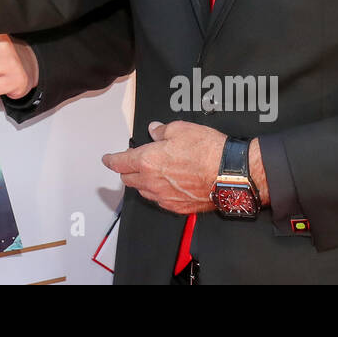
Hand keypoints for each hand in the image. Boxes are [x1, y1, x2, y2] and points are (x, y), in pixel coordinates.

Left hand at [102, 120, 228, 214]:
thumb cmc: (208, 151)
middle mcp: (152, 182)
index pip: (120, 163)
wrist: (230, 174)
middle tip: (130, 163)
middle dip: (125, 171)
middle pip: (128, 179)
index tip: (107, 159)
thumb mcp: (181, 129)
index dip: (110, 160)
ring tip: (150, 173)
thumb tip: (154, 131)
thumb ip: (161, 131)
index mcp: (148, 161)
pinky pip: (160, 200)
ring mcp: (164, 197)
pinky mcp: (178, 207)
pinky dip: (158, 192)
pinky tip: (166, 184)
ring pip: (143, 191)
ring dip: (142, 182)